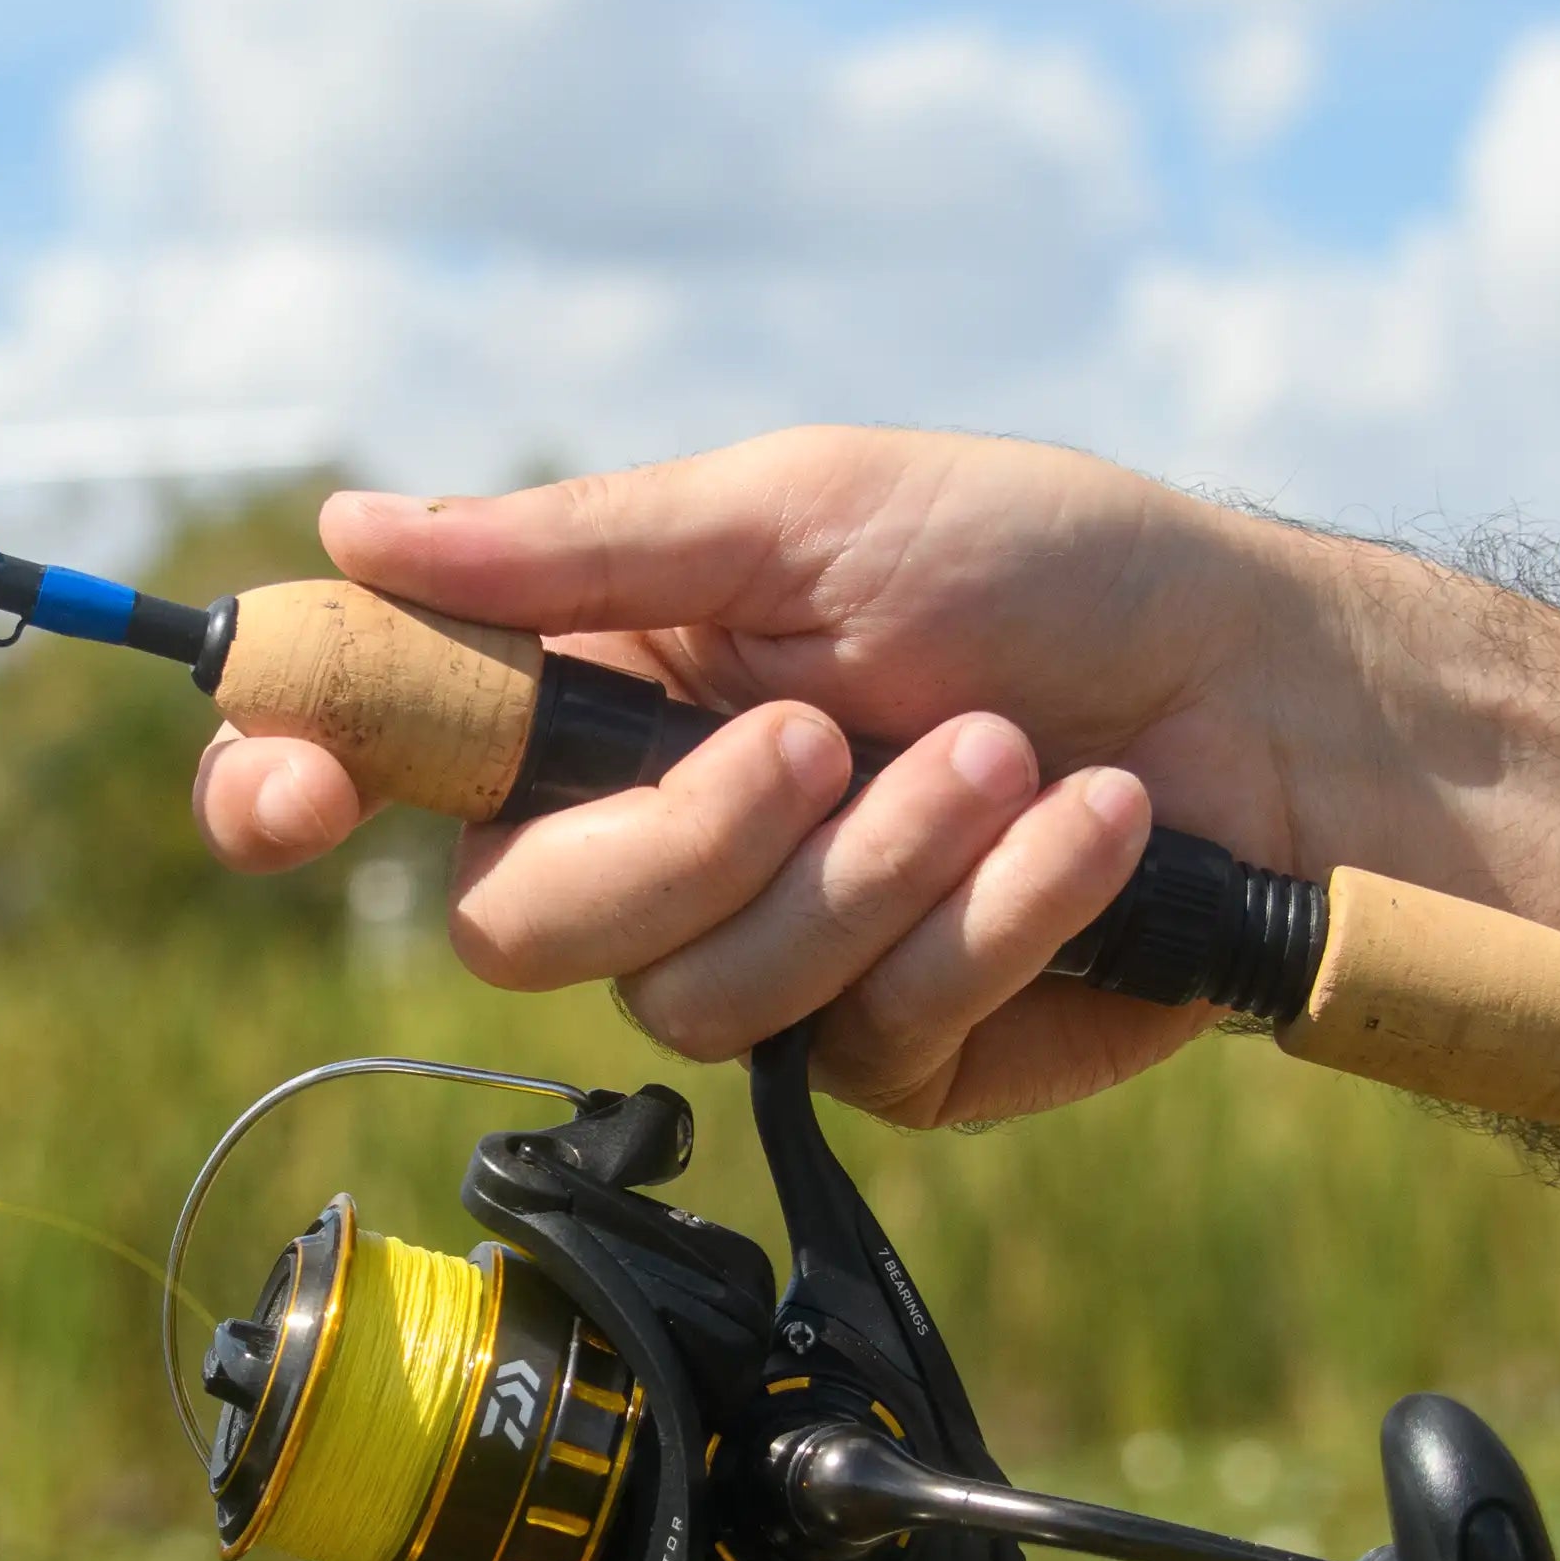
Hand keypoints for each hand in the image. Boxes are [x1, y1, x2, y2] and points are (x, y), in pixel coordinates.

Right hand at [194, 427, 1430, 1127]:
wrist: (1274, 700)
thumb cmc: (1050, 565)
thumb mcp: (812, 507)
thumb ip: (587, 549)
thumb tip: (356, 528)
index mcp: (611, 683)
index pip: (395, 763)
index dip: (300, 788)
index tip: (285, 800)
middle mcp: (667, 833)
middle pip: (520, 921)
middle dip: (678, 835)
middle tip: (824, 734)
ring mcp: (782, 957)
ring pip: (701, 991)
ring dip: (878, 865)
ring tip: (1014, 758)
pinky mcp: (906, 1053)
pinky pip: (877, 1033)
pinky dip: (998, 914)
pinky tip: (1095, 828)